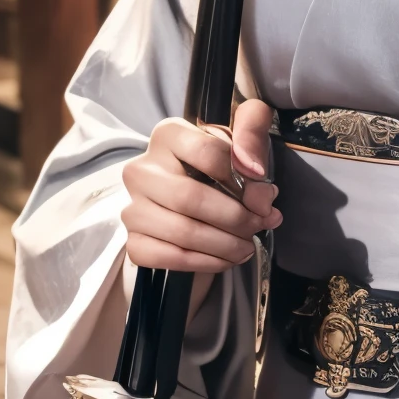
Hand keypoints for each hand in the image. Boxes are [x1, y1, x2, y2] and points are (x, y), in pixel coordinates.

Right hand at [121, 100, 280, 319]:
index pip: (206, 153)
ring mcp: (133, 206)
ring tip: (247, 246)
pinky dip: (206, 263)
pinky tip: (226, 259)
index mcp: (167, 135)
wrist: (192, 200)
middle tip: (259, 226)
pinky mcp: (133, 240)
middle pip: (190, 197)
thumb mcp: (239, 150)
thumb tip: (260, 191)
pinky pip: (170, 258)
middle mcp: (142, 169)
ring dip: (225, 245)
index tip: (266, 197)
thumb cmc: (217, 168)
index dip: (242, 179)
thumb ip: (253, 156)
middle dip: (235, 218)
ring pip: (182, 232)